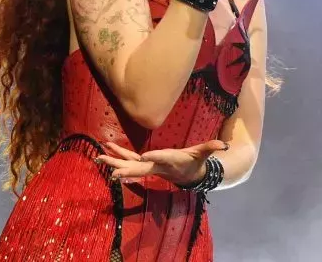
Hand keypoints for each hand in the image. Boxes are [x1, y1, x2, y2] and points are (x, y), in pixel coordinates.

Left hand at [96, 140, 228, 185]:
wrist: (190, 177)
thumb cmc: (196, 162)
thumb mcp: (203, 153)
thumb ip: (211, 147)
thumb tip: (224, 145)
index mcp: (170, 161)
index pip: (161, 159)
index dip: (153, 157)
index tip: (142, 155)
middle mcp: (156, 166)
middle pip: (138, 167)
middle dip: (123, 167)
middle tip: (107, 168)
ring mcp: (149, 166)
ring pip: (129, 164)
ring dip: (113, 161)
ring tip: (98, 157)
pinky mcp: (145, 163)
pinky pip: (129, 160)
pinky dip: (117, 156)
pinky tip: (106, 150)